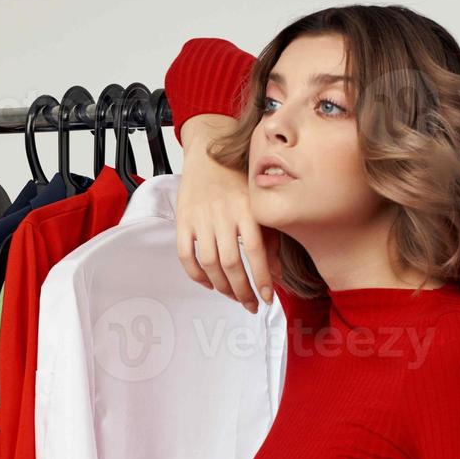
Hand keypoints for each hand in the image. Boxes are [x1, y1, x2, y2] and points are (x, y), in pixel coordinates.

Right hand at [174, 114, 278, 312]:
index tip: (267, 298)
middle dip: (243, 290)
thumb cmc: (238, 178)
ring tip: (233, 296)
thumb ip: (269, 234)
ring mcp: (200, 219)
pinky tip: (209, 283)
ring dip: (222, 286)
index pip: (255, 252)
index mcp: (246, 209)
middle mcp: (223, 215)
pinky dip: (196, 274)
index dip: (262, 279)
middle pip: (231, 263)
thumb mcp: (260, 201)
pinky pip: (186, 255)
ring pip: (209, 263)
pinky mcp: (183, 221)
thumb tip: (276, 271)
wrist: (207, 153)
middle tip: (251, 305)